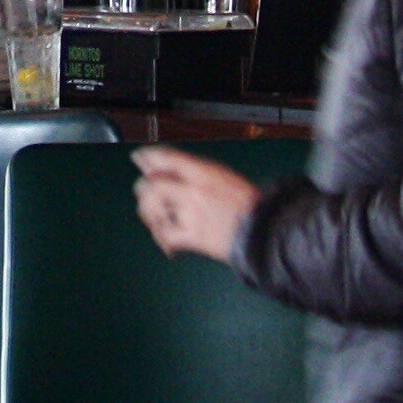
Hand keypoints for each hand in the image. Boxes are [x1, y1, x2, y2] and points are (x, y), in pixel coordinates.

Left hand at [131, 146, 260, 261]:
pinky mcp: (193, 236)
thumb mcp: (225, 177)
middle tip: (144, 194)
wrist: (264, 229)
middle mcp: (193, 189)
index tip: (138, 157)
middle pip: (152, 184)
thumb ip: (199, 173)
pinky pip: (165, 236)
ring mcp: (191, 213)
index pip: (166, 158)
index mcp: (203, 171)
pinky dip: (162, 241)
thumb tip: (176, 169)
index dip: (148, 157)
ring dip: (149, 214)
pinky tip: (168, 245)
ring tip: (155, 220)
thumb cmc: (249, 204)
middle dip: (144, 189)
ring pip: (153, 208)